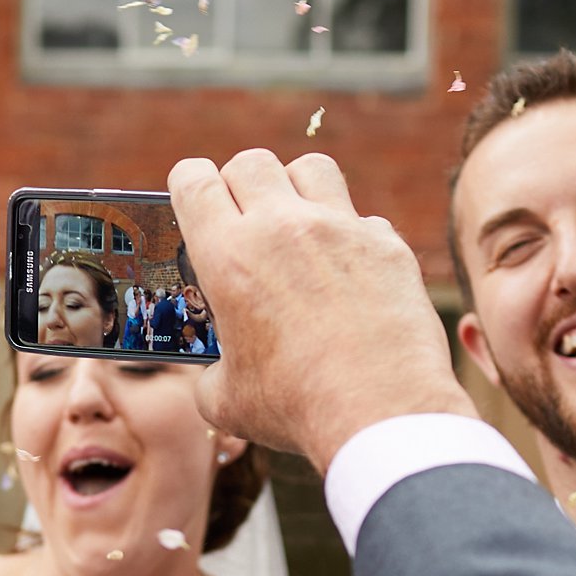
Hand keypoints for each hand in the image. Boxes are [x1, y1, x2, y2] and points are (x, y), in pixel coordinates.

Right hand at [168, 149, 476, 471]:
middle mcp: (282, 227)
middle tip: (244, 217)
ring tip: (298, 224)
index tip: (192, 197)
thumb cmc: (296, 406)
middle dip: (240, 184)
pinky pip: (364, 219)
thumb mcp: (226, 399)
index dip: (188, 183)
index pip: (193, 180)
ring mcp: (340, 228)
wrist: (380, 412)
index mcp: (228, 255)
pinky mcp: (387, 245)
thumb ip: (212, 372)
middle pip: (250, 163)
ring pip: (311, 168)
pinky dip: (351, 237)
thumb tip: (217, 374)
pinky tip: (349, 272)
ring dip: (297, 188)